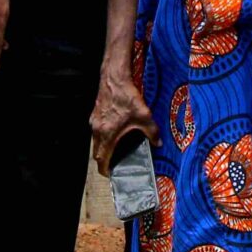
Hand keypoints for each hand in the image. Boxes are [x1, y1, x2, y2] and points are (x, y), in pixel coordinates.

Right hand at [88, 50, 156, 173]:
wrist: (114, 78)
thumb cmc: (126, 96)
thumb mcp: (144, 115)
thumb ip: (152, 132)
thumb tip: (158, 143)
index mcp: (107, 134)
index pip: (101, 159)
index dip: (105, 169)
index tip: (110, 174)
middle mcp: (97, 130)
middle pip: (96, 153)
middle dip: (104, 160)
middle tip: (115, 164)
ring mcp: (94, 122)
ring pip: (95, 141)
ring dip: (103, 148)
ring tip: (115, 149)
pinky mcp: (94, 114)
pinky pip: (96, 131)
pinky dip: (102, 136)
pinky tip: (114, 132)